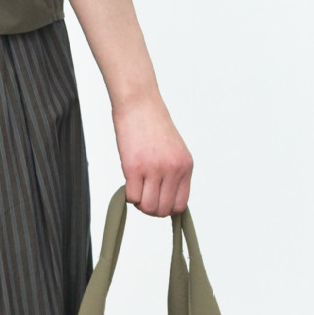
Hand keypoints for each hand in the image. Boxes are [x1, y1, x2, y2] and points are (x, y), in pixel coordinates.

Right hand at [112, 92, 192, 215]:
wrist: (139, 104)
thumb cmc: (152, 124)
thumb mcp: (174, 149)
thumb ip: (174, 172)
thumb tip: (166, 197)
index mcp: (185, 166)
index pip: (180, 205)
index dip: (166, 208)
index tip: (157, 201)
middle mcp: (173, 170)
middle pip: (163, 210)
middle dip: (151, 208)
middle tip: (143, 196)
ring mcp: (154, 169)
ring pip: (148, 207)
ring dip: (139, 203)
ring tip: (136, 189)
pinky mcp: (134, 167)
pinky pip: (132, 197)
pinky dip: (128, 195)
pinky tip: (128, 181)